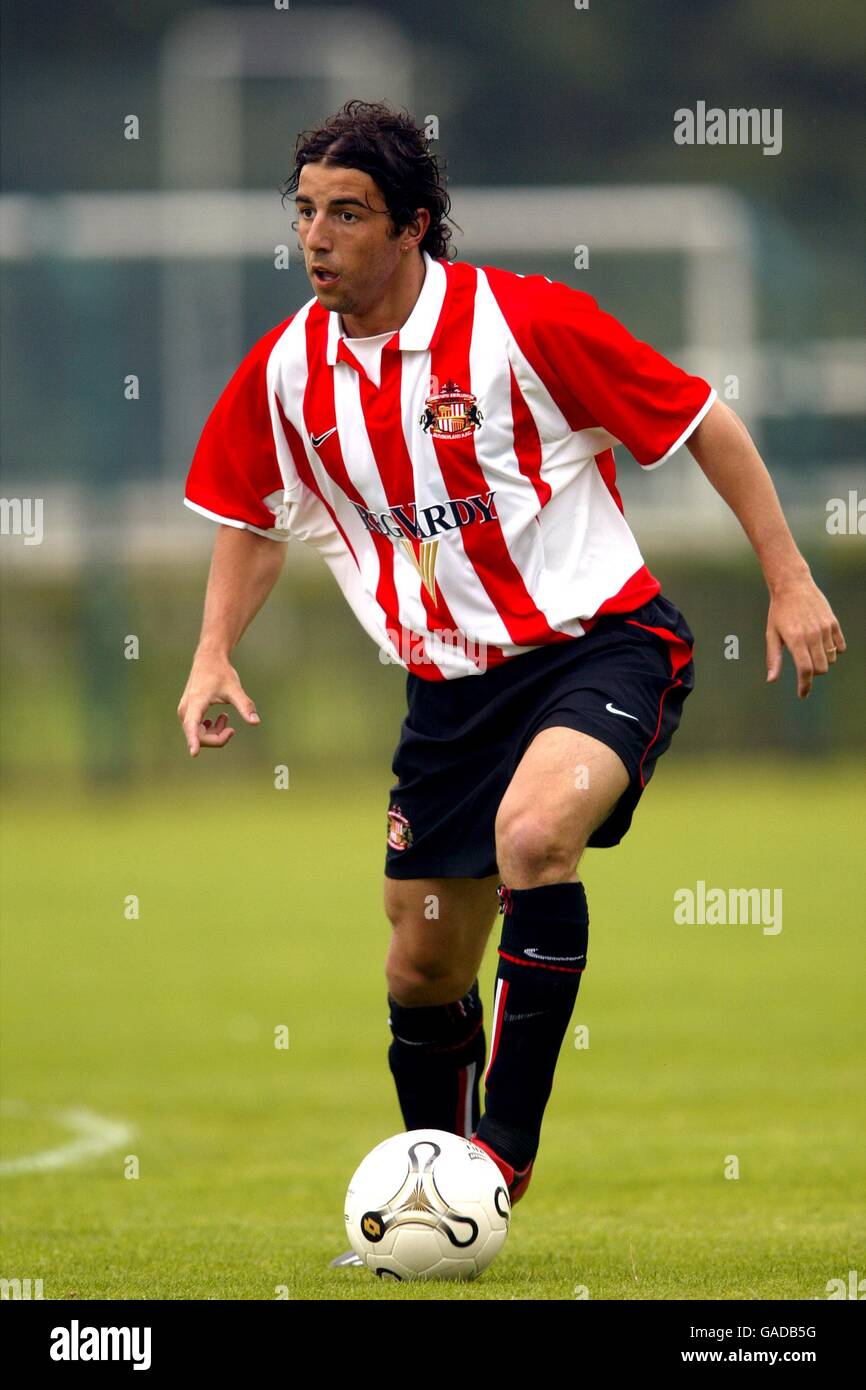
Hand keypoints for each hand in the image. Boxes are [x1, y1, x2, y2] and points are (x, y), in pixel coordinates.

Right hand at [177, 655, 260, 755]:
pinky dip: (209, 729)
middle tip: (232, 729)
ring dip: (214, 734)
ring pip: (197, 734)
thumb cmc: (221, 673)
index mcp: (196, 703)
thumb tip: (256, 722)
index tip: (194, 754)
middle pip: (198, 735)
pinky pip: (196, 729)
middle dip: (216, 738)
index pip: (192, 726)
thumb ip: (245, 706)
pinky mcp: (188, 712)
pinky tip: (219, 719)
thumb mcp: (234, 689)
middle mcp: (186, 710)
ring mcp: (185, 711)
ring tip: (226, 719)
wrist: (209, 659)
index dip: (194, 740)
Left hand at [765, 575, 846, 698]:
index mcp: (795, 639)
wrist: (793, 585)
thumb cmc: (778, 611)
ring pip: (830, 659)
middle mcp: (812, 634)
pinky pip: (840, 647)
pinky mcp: (833, 623)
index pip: (805, 670)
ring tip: (810, 651)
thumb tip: (771, 680)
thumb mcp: (771, 634)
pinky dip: (833, 651)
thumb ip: (773, 658)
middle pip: (821, 668)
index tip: (802, 695)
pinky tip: (822, 645)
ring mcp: (825, 628)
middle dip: (812, 674)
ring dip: (822, 662)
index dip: (805, 686)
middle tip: (804, 667)